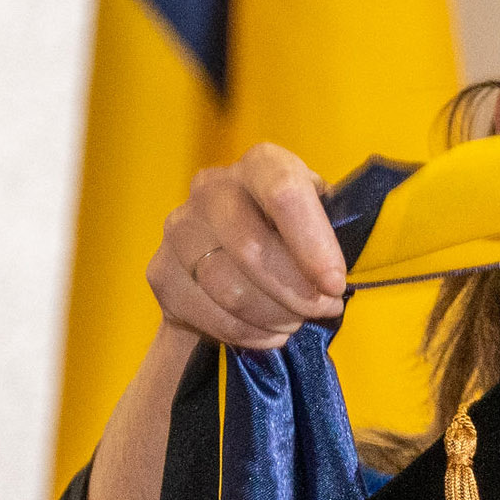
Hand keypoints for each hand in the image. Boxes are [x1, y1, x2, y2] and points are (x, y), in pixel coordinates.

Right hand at [148, 143, 346, 349]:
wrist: (235, 257)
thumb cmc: (295, 237)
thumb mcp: (323, 224)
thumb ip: (334, 239)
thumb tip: (336, 281)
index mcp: (262, 164)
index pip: (284, 193)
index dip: (313, 246)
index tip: (335, 285)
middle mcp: (212, 187)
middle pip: (251, 249)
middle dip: (297, 294)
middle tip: (322, 310)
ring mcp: (180, 228)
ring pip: (230, 290)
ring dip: (275, 317)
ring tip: (294, 321)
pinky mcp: (162, 272)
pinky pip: (210, 316)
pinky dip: (249, 334)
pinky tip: (267, 332)